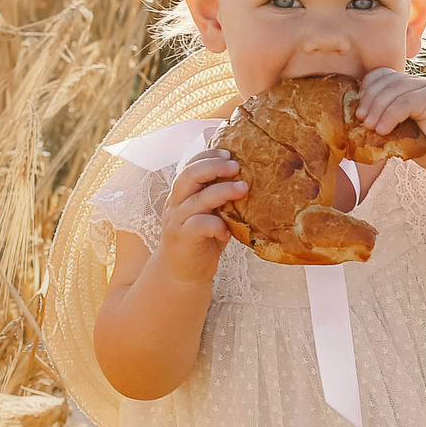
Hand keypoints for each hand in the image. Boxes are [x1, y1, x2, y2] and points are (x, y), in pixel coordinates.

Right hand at [154, 151, 245, 283]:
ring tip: (243, 189)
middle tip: (236, 166)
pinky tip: (227, 232)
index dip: (208, 155)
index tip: (229, 152)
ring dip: (223, 191)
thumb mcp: (211, 214)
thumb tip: (250, 179)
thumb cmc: (202, 241)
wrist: (181, 274)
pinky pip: (199, 225)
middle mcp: (175, 203)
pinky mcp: (182, 238)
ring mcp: (176, 220)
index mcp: (182, 193)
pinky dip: (216, 225)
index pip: (190, 165)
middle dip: (214, 166)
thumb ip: (220, 198)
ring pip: (197, 199)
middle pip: (189, 175)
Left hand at [355, 69, 425, 166]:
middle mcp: (420, 83)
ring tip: (369, 127)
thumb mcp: (397, 127)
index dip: (368, 87)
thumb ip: (383, 115)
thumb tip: (356, 115)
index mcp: (409, 85)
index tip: (359, 108)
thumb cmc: (421, 146)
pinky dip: (390, 116)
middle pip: (387, 81)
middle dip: (370, 99)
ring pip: (395, 91)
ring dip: (378, 109)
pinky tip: (382, 129)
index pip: (383, 75)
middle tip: (361, 119)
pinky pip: (406, 102)